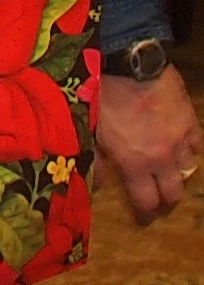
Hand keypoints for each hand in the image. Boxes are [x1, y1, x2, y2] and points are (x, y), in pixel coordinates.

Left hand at [96, 60, 200, 224]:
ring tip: (168, 174)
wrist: (131, 65)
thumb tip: (98, 184)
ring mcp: (180, 139)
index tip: (144, 219)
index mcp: (135, 163)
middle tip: (159, 200)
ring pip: (187, 169)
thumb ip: (97, 160)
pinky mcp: (190, 121)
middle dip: (166, 200)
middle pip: (173, 192)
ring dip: (177, 174)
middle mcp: (162, 157)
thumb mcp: (91, 130)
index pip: (146, 200)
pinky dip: (188, 150)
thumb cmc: (103, 95)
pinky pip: (195, 145)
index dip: (146, 213)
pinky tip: (180, 148)